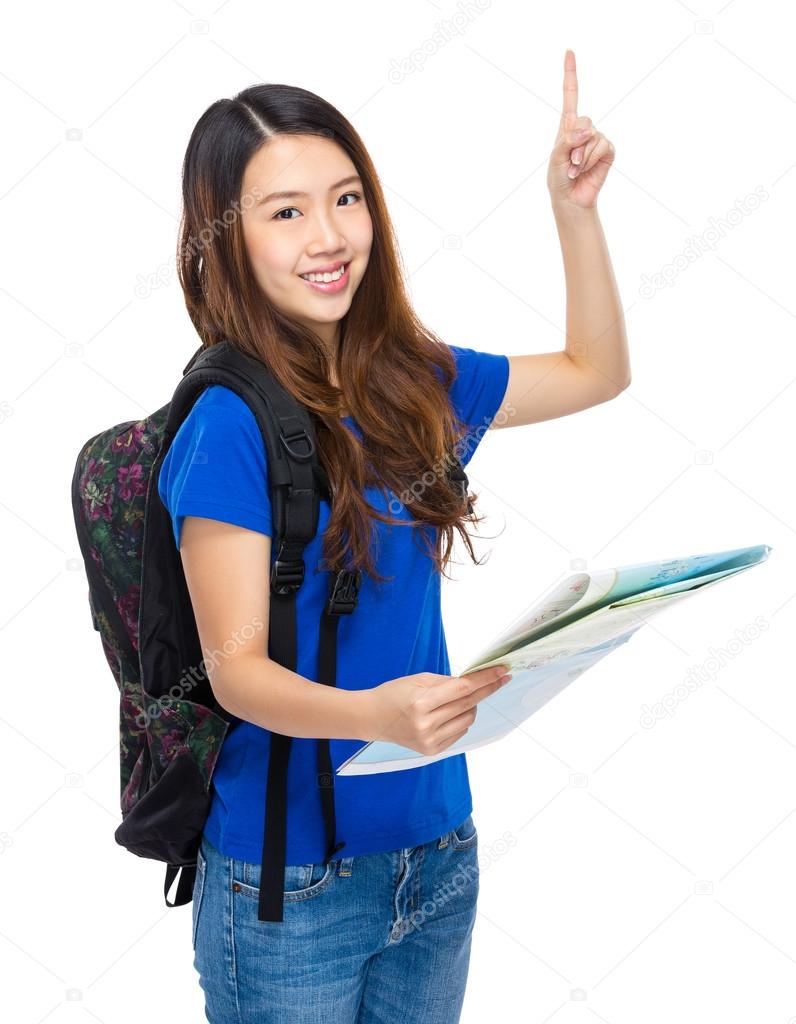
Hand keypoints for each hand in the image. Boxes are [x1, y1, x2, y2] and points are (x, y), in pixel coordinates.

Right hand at [364, 664, 512, 755]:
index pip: (462, 689)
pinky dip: (461, 720)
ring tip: (457, 699)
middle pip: (468, 704)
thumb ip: (446, 682)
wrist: (371, 718)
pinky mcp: (432, 750)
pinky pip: (460, 732)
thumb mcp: (417, 680)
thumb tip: (473, 681)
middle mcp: (426, 724)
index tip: (501, 671)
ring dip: (471, 706)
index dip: (485, 680)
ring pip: (468, 720)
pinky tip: (448, 714)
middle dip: (487, 689)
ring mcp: (429, 740)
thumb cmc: (393, 694)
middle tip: (501, 678)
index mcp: (421, 703)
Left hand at [547, 49, 614, 211]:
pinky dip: (591, 159)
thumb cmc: (558, 178)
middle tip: (570, 162)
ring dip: (582, 156)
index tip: (569, 52)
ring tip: (575, 169)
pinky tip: (584, 169)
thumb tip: (587, 130)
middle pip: (584, 120)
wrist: (570, 199)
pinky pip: (602, 146)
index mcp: (567, 126)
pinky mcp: (607, 150)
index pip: (571, 95)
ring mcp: (597, 139)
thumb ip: (568, 140)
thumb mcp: (556, 157)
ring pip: (593, 136)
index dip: (570, 74)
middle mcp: (584, 129)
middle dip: (575, 143)